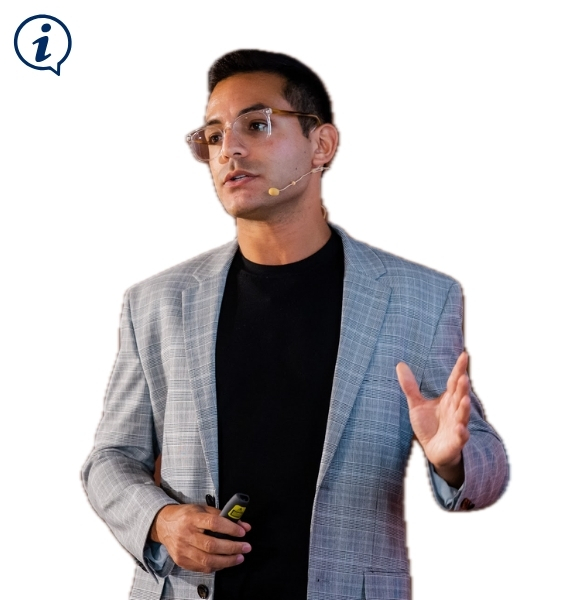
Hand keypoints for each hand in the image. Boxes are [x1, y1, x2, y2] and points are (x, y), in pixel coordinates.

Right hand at [150, 504, 251, 572]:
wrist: (163, 524)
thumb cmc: (186, 515)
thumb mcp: (203, 509)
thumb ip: (224, 516)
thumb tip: (244, 526)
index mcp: (192, 518)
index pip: (214, 523)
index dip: (230, 528)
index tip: (242, 532)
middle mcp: (186, 534)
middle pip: (211, 545)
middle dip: (232, 548)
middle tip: (246, 547)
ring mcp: (182, 549)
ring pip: (207, 560)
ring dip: (227, 561)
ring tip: (239, 557)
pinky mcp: (181, 561)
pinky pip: (202, 568)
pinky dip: (216, 566)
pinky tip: (225, 562)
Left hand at [396, 352, 470, 486]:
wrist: (433, 450)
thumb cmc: (428, 426)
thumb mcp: (416, 405)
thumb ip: (410, 386)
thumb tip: (400, 364)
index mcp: (448, 399)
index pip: (454, 381)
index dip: (459, 369)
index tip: (464, 355)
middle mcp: (455, 410)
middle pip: (459, 396)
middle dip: (462, 387)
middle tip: (463, 376)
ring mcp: (457, 425)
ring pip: (462, 415)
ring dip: (464, 408)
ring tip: (464, 399)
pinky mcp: (456, 441)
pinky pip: (461, 436)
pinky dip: (461, 433)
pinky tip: (460, 428)